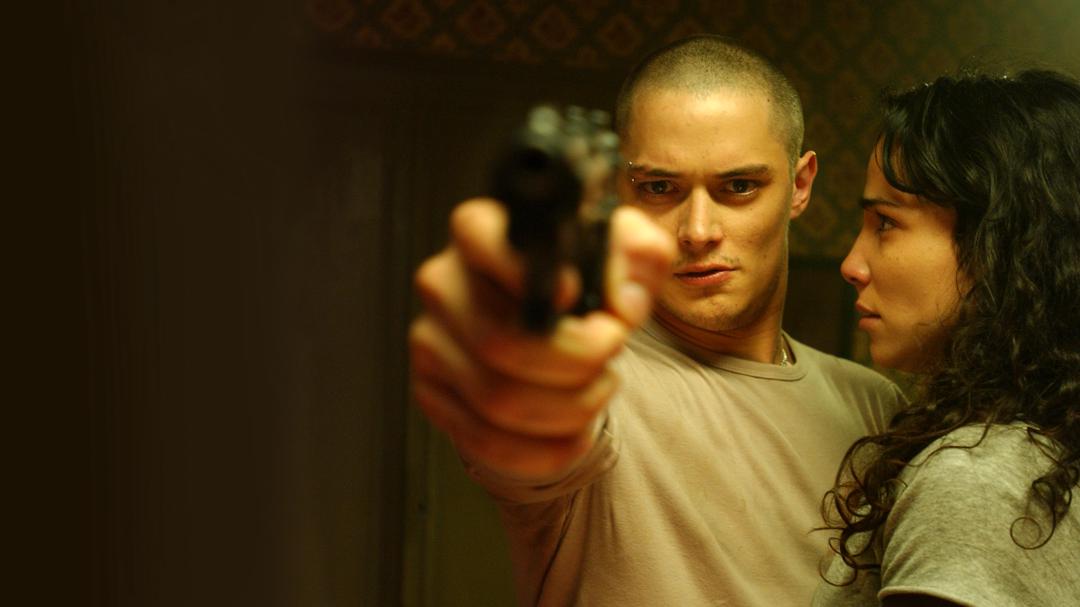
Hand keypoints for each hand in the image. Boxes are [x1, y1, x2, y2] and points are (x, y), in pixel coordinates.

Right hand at [409, 198, 674, 479]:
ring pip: (498, 400)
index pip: (478, 237)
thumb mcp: (626, 252)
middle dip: (576, 361)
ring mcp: (430, 342)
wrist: (555, 331)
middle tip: (611, 352)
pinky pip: (488, 442)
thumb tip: (620, 304)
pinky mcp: (433, 395)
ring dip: (570, 407)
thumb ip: (638, 256)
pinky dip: (547, 450)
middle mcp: (442, 282)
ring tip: (600, 388)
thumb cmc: (588, 281)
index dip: (530, 274)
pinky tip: (578, 432)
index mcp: (479, 229)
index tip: (576, 294)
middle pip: (501, 342)